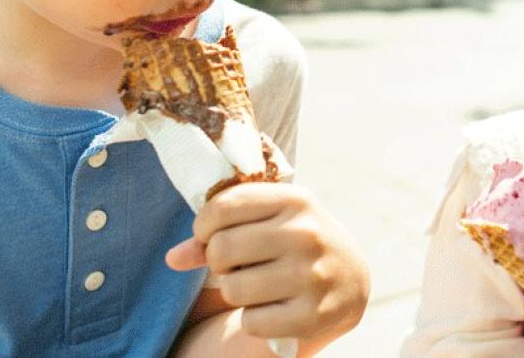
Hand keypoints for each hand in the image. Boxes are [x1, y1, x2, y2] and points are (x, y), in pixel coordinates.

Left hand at [166, 183, 369, 346]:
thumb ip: (220, 231)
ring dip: (236, 291)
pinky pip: (251, 321)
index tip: (212, 235)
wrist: (350, 279)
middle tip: (237, 264)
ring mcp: (312, 275)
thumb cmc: (294, 242)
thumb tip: (173, 258)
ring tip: (257, 284)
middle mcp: (307, 234)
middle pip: (222, 249)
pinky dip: (253, 319)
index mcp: (295, 201)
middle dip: (219, 261)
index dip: (204, 226)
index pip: (222, 207)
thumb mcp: (269, 221)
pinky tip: (273, 307)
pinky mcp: (313, 315)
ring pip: (232, 288)